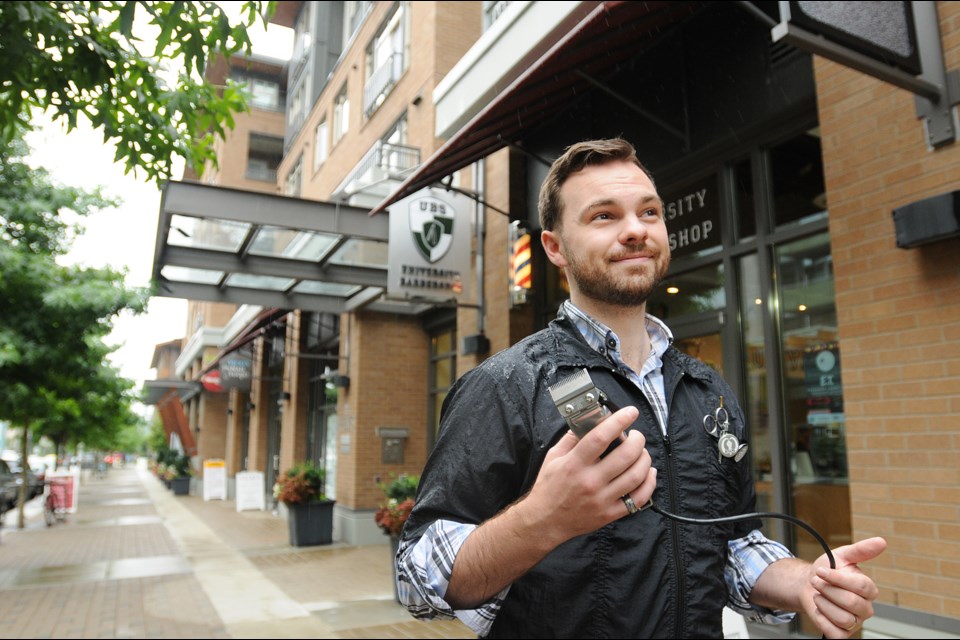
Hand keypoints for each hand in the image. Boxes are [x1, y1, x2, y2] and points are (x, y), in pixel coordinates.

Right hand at [520, 406, 656, 542]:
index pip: (600, 437)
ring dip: (645, 459)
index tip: (630, 412)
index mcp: (574, 464)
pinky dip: (649, 483)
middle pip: (625, 455)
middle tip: (636, 435)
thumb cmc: (548, 487)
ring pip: (636, 475)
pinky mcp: (610, 513)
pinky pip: (639, 498)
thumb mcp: (553, 457)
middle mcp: (590, 481)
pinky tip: (648, 472)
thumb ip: (572, 437)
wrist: (545, 521)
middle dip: (637, 439)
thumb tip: (590, 419)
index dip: (618, 421)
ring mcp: (602, 499)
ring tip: (641, 452)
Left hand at [804, 537, 886, 637]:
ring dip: (823, 604)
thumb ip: (861, 550)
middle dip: (828, 590)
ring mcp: (855, 622)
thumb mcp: (841, 556)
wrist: (807, 585)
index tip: (821, 570)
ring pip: (843, 618)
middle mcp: (865, 607)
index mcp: (869, 589)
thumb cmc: (826, 571)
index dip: (838, 578)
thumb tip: (881, 541)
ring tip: (818, 595)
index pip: (861, 586)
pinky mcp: (842, 633)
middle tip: (816, 582)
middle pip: (851, 602)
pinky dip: (822, 620)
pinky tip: (819, 609)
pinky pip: (834, 632)